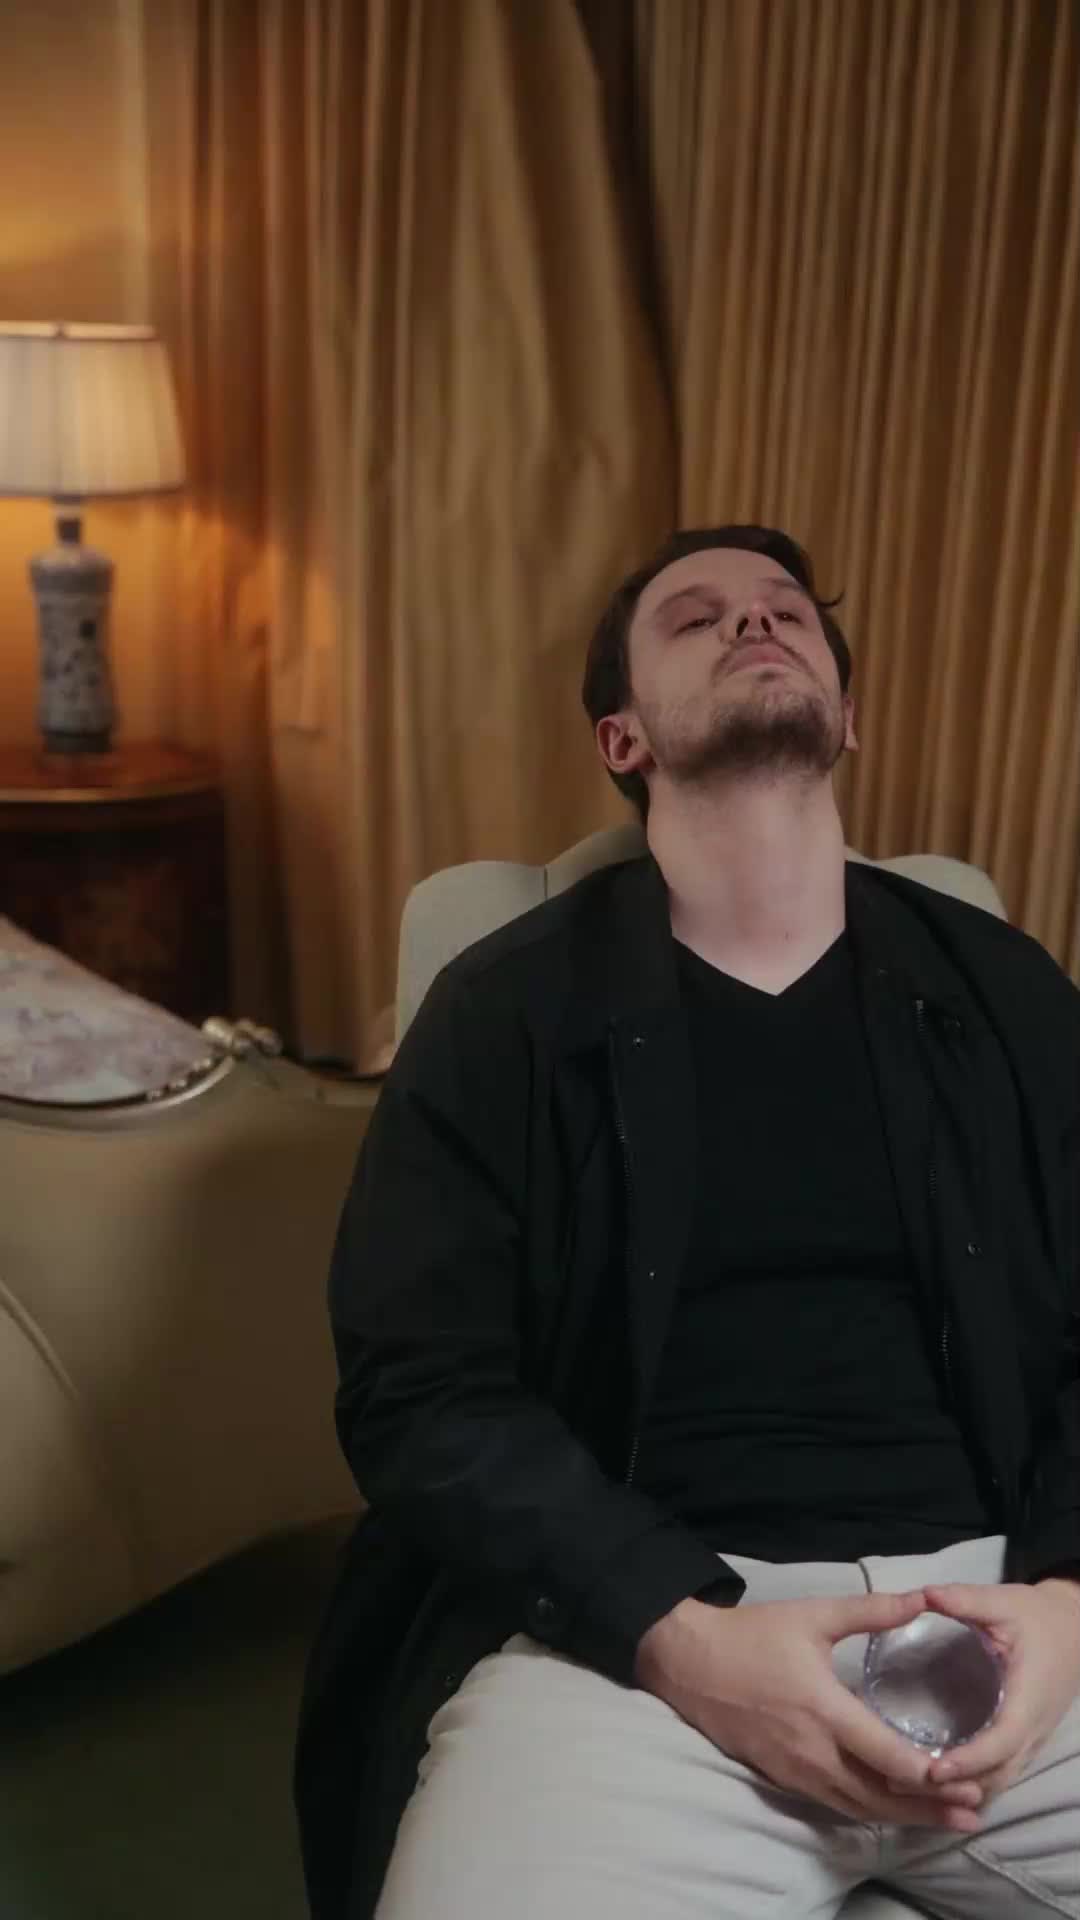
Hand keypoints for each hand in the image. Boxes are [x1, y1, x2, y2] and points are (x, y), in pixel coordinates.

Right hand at [635, 1587, 984, 1831]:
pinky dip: (870, 1810)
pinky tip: (894, 1809)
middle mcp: (813, 1751)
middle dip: (928, 1807)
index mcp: (823, 1709)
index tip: (965, 1777)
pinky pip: (836, 1805)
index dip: (927, 1773)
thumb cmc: (752, 1635)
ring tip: (947, 1818)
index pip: (884, 1755)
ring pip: (859, 1808)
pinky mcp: (784, 1779)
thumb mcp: (812, 1615)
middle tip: (972, 1810)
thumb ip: (869, 1611)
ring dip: (904, 1817)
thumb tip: (920, 1599)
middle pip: (880, 1795)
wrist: (691, 1661)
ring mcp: (796, 1771)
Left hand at [926, 1577, 1079, 1802]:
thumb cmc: (1036, 1617)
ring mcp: (1032, 1742)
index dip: (969, 1761)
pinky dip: (972, 1785)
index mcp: (1028, 1699)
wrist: (1074, 1631)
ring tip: (909, 1786)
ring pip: (999, 1782)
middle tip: (902, 1782)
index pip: (1001, 1743)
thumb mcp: (1002, 1602)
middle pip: (997, 1775)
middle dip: (954, 1786)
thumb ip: (965, 1600)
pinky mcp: (1025, 1744)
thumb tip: (923, 1594)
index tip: (933, 1770)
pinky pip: (1001, 1774)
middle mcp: (1033, 1730)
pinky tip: (937, 1782)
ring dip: (960, 1791)